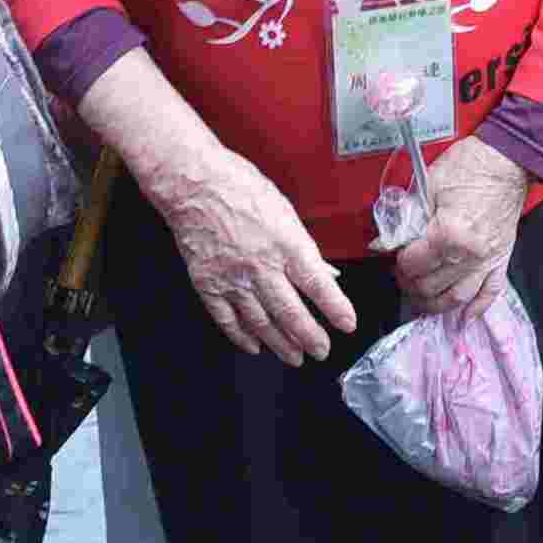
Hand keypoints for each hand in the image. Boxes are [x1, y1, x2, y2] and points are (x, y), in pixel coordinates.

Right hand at [150, 141, 356, 366]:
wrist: (195, 185)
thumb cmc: (242, 188)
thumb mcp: (285, 212)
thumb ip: (304, 247)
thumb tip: (324, 274)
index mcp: (286, 245)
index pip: (317, 285)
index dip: (335, 308)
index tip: (348, 325)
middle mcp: (261, 266)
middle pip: (290, 312)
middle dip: (310, 336)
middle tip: (322, 351)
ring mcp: (232, 278)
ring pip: (260, 322)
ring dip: (280, 343)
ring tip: (295, 357)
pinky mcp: (208, 284)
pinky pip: (227, 319)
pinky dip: (241, 336)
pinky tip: (254, 346)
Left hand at [391, 134, 526, 315]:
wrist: (508, 159)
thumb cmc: (469, 166)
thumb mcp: (429, 185)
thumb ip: (405, 217)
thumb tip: (384, 242)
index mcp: (449, 234)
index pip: (412, 264)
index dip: (399, 261)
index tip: (396, 254)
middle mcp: (469, 254)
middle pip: (430, 286)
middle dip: (411, 284)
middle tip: (404, 274)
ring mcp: (488, 259)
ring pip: (457, 297)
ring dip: (435, 304)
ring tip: (421, 299)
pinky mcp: (502, 258)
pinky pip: (491, 292)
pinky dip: (478, 308)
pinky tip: (464, 316)